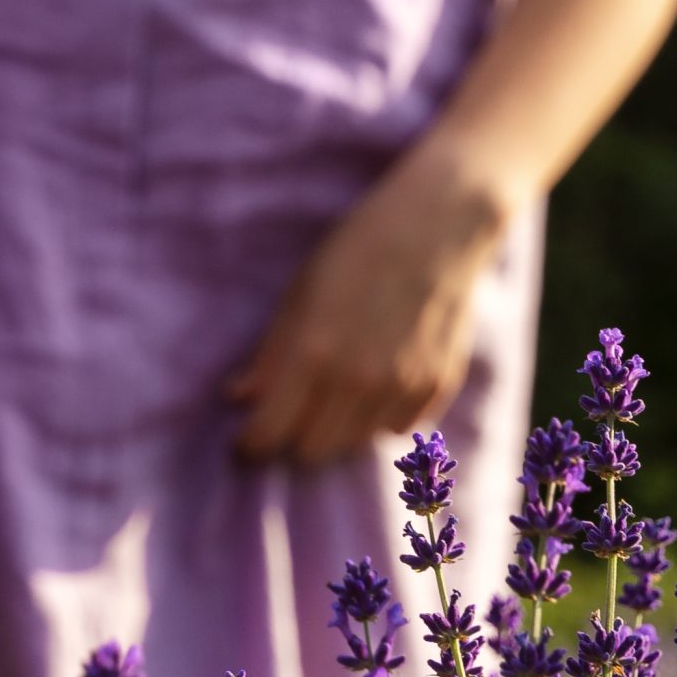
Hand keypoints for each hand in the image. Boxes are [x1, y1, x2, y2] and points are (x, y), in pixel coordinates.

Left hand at [226, 145, 515, 464]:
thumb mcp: (299, 294)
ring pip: (355, 444)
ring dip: (336, 431)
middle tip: (288, 417)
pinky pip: (398, 428)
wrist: (438, 226)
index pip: (271, 432)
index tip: (245, 442)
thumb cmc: (355, 251)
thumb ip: (270, 354)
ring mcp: (403, 386)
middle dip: (292, 440)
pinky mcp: (439, 384)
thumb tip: (238, 397)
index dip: (252, 444)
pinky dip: (379, 418)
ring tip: (330, 398)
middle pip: (313, 450)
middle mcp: (359, 380)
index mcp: (313, 354)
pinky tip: (373, 388)